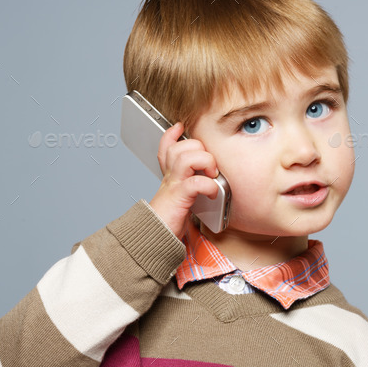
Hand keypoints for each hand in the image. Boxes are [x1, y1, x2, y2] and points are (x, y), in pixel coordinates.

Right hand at [149, 122, 218, 238]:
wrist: (155, 239)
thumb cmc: (170, 222)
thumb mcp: (180, 199)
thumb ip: (190, 187)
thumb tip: (210, 182)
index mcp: (170, 176)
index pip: (166, 147)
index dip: (172, 134)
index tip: (180, 127)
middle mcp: (170, 177)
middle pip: (180, 147)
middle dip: (201, 149)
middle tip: (209, 166)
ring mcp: (173, 186)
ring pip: (186, 157)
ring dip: (205, 162)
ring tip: (211, 175)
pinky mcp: (178, 198)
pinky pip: (195, 182)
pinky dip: (209, 185)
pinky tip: (212, 193)